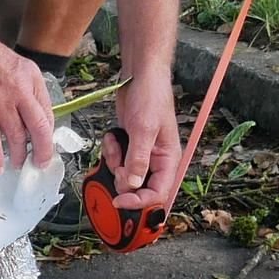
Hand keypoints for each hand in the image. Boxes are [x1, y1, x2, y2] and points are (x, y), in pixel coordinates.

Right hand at [0, 26, 55, 174]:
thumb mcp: (13, 63)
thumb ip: (23, 87)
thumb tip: (27, 114)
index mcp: (31, 76)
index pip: (47, 112)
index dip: (47, 134)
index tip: (45, 144)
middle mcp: (20, 90)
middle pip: (39, 129)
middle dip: (42, 152)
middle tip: (39, 163)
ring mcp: (0, 101)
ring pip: (17, 138)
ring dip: (18, 155)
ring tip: (17, 164)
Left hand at [103, 71, 180, 213]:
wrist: (140, 76)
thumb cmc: (151, 97)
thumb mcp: (144, 129)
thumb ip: (138, 159)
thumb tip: (132, 185)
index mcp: (168, 161)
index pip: (157, 194)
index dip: (138, 202)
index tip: (119, 201)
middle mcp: (156, 161)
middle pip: (138, 188)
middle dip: (123, 178)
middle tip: (119, 162)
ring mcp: (141, 154)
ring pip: (124, 175)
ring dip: (114, 162)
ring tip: (116, 142)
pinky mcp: (129, 146)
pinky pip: (116, 160)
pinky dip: (110, 151)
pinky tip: (114, 135)